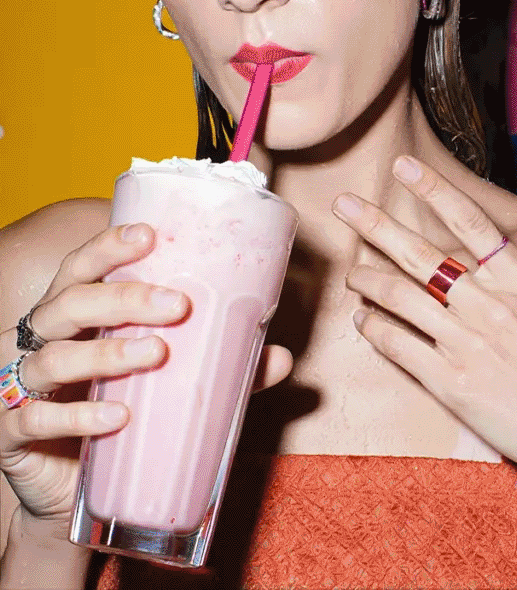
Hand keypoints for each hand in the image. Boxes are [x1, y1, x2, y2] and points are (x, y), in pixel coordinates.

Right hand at [0, 224, 291, 539]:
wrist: (75, 489)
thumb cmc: (123, 413)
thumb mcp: (172, 383)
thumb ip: (221, 367)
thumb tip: (281, 358)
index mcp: (78, 316)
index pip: (83, 268)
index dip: (108, 247)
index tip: (149, 235)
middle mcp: (45, 340)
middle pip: (70, 302)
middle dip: (123, 298)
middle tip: (178, 305)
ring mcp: (22, 386)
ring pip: (52, 356)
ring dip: (107, 353)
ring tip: (156, 354)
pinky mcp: (12, 434)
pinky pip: (35, 418)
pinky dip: (77, 416)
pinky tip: (117, 417)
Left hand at [332, 156, 516, 506]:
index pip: (470, 222)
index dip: (433, 190)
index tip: (402, 167)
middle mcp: (488, 305)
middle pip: (420, 254)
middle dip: (376, 225)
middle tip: (342, 204)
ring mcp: (466, 344)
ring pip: (400, 298)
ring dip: (367, 279)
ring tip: (349, 271)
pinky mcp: (450, 383)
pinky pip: (399, 347)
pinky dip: (374, 329)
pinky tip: (363, 320)